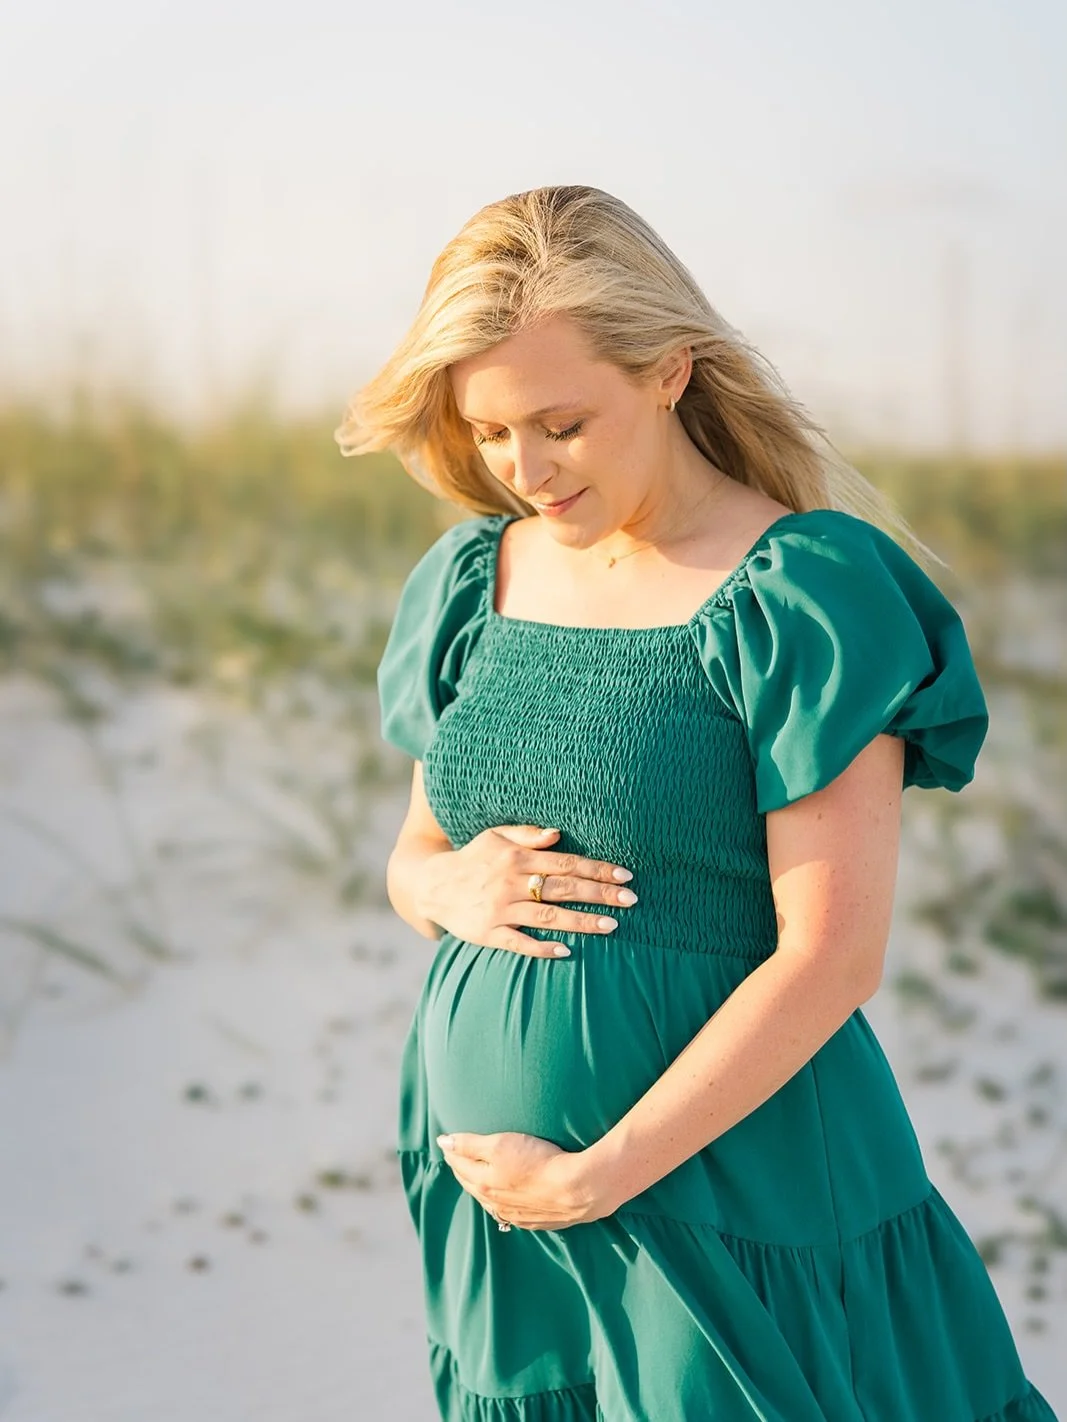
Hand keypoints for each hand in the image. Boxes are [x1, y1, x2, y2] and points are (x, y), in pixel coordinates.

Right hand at [416, 824, 638, 957]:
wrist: (432, 885)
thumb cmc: (473, 858)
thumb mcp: (495, 837)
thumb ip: (527, 835)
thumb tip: (558, 833)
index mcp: (516, 858)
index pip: (565, 862)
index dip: (597, 868)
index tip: (625, 875)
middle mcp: (510, 883)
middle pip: (563, 889)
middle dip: (599, 894)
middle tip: (631, 900)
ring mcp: (499, 909)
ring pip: (548, 916)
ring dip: (581, 921)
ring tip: (611, 926)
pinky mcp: (488, 933)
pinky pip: (519, 943)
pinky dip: (542, 947)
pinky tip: (567, 950)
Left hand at [434, 1129, 616, 1229]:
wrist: (578, 1189)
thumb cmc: (539, 1161)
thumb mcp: (500, 1144)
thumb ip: (469, 1144)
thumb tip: (442, 1142)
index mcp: (483, 1183)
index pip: (460, 1165)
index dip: (453, 1151)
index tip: (448, 1142)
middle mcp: (494, 1203)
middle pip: (472, 1183)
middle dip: (462, 1169)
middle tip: (457, 1156)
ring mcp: (514, 1215)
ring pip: (489, 1200)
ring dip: (480, 1186)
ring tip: (478, 1175)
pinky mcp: (534, 1220)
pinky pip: (509, 1212)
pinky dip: (501, 1201)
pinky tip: (505, 1198)